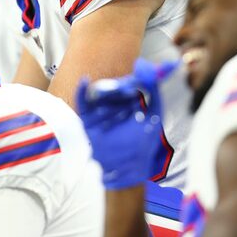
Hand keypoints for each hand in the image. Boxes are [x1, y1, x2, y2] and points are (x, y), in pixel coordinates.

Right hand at [76, 59, 177, 188]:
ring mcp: (100, 111)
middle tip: (130, 87)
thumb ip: (154, 92)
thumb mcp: (154, 115)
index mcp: (129, 101)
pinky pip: (83, 102)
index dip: (138, 76)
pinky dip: (82, 91)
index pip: (131, 83)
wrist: (128, 168)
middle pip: (114, 87)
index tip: (146, 69)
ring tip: (115, 90)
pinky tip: (86, 81)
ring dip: (107, 89)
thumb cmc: (142, 143)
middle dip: (122, 85)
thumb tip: (151, 69)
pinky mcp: (88, 119)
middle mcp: (113, 103)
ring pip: (101, 93)